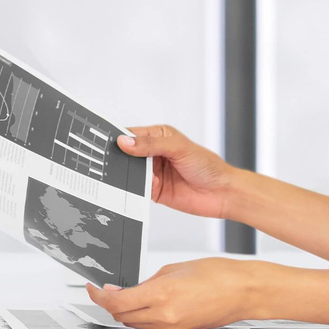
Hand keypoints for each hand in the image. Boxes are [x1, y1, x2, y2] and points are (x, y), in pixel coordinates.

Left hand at [84, 258, 261, 328]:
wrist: (243, 291)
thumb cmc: (219, 275)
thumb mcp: (175, 269)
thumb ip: (148, 282)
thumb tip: (129, 290)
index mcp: (162, 295)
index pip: (117, 302)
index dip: (99, 296)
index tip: (93, 289)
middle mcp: (164, 316)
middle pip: (121, 316)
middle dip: (110, 303)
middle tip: (106, 290)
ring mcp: (172, 328)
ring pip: (134, 324)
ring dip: (125, 311)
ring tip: (127, 294)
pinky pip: (151, 327)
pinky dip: (143, 316)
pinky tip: (146, 304)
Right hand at [117, 124, 234, 219]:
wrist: (222, 193)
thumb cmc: (208, 166)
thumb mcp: (179, 148)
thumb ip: (151, 145)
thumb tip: (125, 142)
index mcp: (159, 137)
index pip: (132, 134)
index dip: (118, 137)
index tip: (106, 141)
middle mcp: (154, 154)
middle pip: (127, 154)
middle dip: (118, 157)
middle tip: (108, 160)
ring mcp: (153, 173)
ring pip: (130, 172)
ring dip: (125, 174)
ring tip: (120, 174)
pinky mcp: (154, 191)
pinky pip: (137, 189)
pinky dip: (132, 189)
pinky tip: (133, 188)